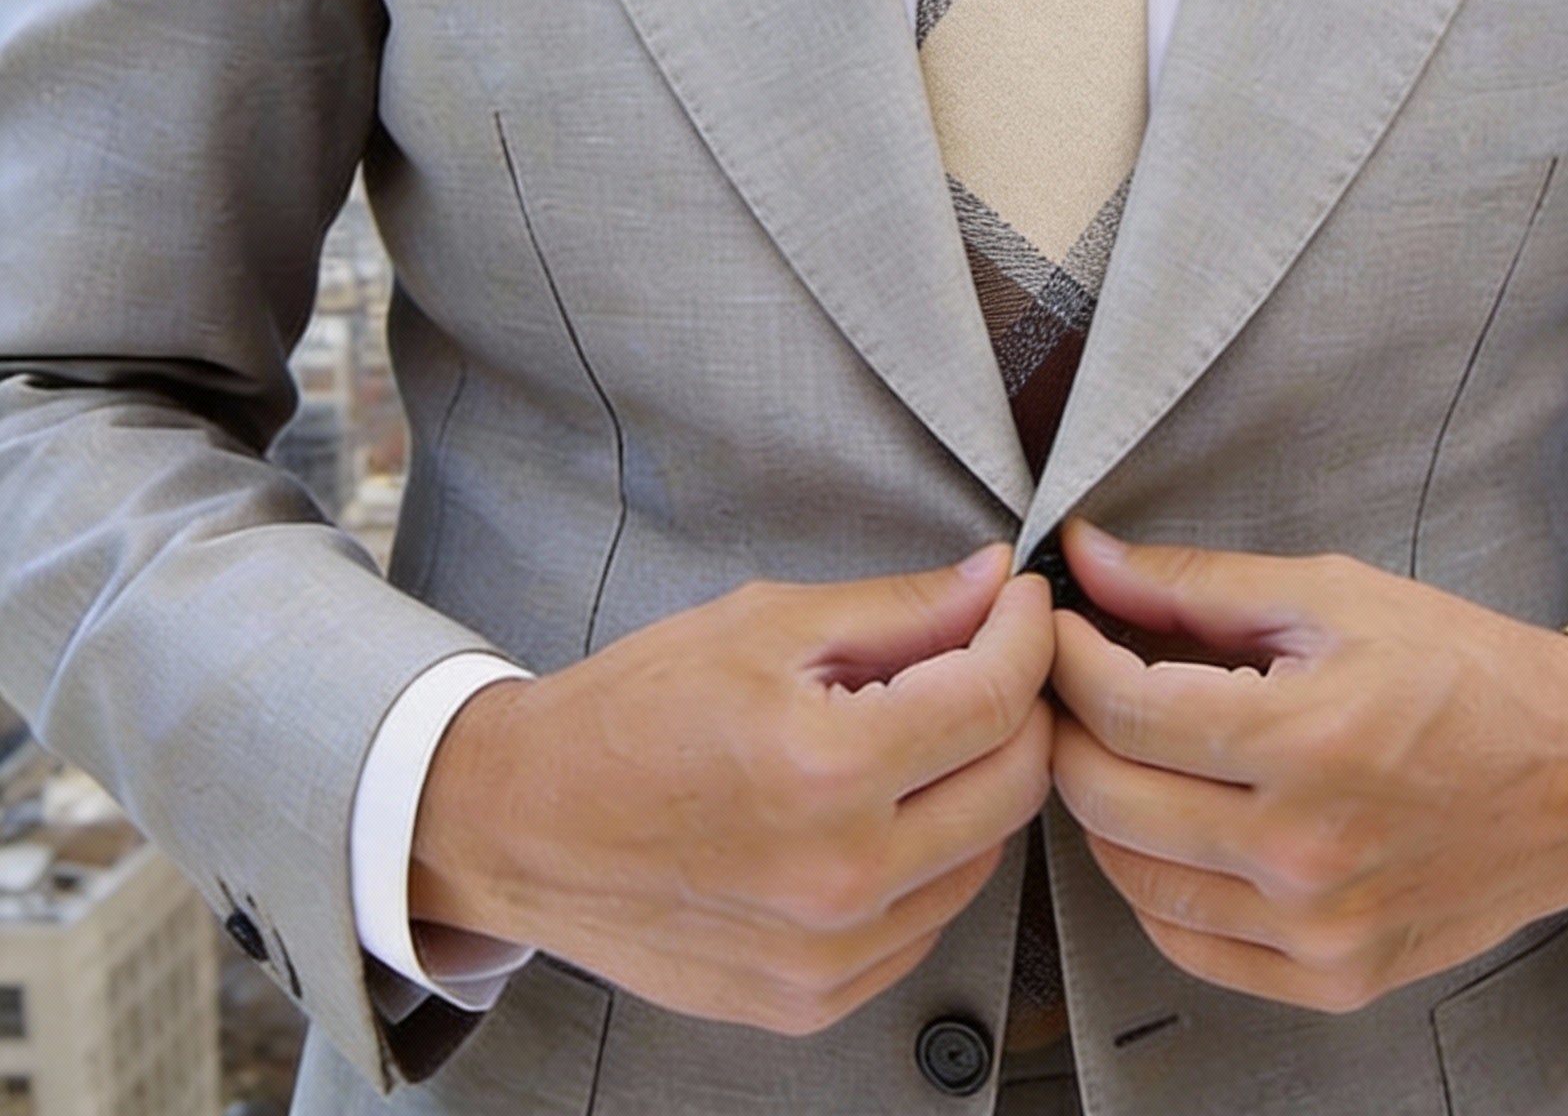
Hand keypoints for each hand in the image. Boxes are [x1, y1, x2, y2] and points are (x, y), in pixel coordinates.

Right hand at [409, 546, 1053, 1034]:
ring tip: (919, 732)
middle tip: (988, 657)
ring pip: (985, 855)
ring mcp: (828, 954)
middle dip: (1020, 704)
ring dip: (978, 782)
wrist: (525, 823)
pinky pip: (928, 919)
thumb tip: (992, 584)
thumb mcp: (765, 625)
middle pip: (1015, 783)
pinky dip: (930, 856)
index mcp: (825, 769)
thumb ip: (899, 608)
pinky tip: (881, 808)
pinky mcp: (814, 999)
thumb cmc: (629, 716)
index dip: (1027, 634)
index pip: (995, 698)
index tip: (1022, 604)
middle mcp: (838, 876)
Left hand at [1048, 519, 1567, 1014]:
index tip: (1060, 627)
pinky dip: (1152, 885)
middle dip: (1068, 726)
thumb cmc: (1466, 674)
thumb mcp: (1332, 595)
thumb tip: (1089, 558)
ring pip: (1132, 878)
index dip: (1067, 658)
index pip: (1122, 709)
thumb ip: (1196, 584)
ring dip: (1101, 806)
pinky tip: (1167, 827)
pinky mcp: (1332, 976)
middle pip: (1107, 797)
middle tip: (1073, 682)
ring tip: (1119, 748)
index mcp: (1305, 741)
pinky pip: (1189, 945)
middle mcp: (1304, 850)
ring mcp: (1316, 928)